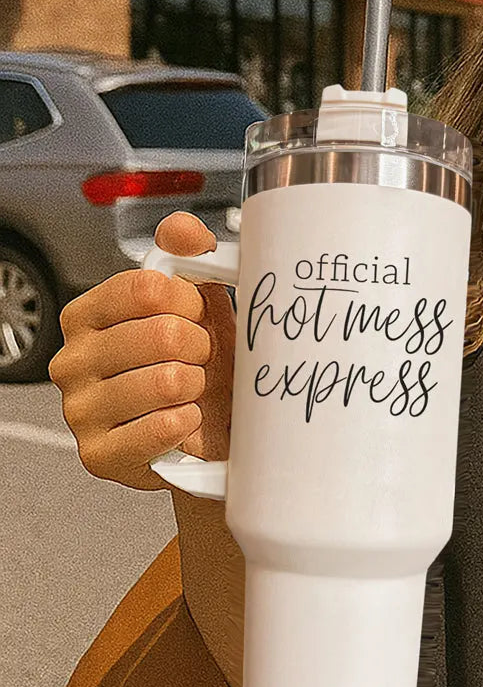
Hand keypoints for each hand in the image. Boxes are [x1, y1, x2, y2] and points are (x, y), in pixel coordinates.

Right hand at [49, 212, 235, 490]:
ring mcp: (79, 410)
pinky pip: (161, 429)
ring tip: (194, 390)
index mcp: (87, 314)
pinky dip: (189, 423)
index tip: (199, 315)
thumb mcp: (196, 300)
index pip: (149, 288)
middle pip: (164, 334)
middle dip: (202, 347)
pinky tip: (187, 419)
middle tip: (201, 359)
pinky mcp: (99, 455)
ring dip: (199, 386)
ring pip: (167, 381)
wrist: (207, 428)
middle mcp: (72, 360)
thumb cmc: (196, 361)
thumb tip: (183, 231)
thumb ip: (188, 255)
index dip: (191, 301)